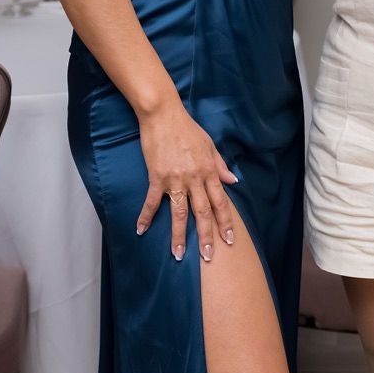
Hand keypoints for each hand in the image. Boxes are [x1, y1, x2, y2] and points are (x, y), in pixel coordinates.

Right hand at [135, 100, 237, 262]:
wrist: (163, 115)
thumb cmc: (188, 128)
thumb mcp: (210, 145)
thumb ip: (220, 166)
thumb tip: (233, 181)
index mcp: (209, 172)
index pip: (220, 202)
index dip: (225, 222)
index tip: (229, 240)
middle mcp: (195, 178)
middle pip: (203, 212)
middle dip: (206, 236)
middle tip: (208, 257)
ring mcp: (175, 179)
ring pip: (180, 213)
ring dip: (179, 235)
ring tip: (177, 255)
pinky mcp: (156, 176)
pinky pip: (152, 201)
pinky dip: (146, 216)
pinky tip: (141, 230)